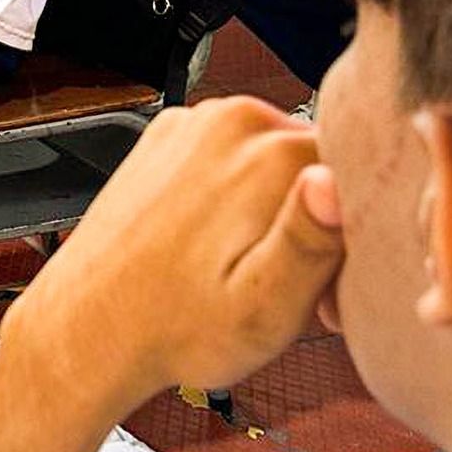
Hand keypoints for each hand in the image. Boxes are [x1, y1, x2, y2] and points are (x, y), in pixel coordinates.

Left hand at [4, 96, 344, 416]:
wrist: (86, 329)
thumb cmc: (170, 330)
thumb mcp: (265, 308)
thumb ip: (313, 242)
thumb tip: (338, 179)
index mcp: (269, 152)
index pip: (366, 172)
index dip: (359, 233)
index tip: (330, 283)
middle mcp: (232, 121)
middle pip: (323, 164)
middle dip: (319, 225)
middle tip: (287, 288)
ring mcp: (194, 124)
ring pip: (280, 162)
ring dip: (279, 214)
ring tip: (244, 270)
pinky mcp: (169, 140)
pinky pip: (234, 159)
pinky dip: (240, 199)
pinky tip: (217, 249)